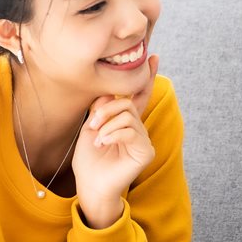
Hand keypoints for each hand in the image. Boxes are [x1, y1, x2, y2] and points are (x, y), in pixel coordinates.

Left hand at [72, 54, 159, 226]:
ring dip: (106, 124)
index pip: (138, 96)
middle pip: (127, 102)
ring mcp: (143, 140)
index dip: (146, 77)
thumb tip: (110, 93)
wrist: (89, 184)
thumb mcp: (91, 128)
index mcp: (125, 122)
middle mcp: (137, 129)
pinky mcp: (145, 151)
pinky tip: (104, 145)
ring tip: (98, 139)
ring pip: (127, 115)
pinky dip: (112, 134)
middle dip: (106, 109)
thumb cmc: (89, 160)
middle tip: (92, 123)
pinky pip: (130, 130)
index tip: (152, 58)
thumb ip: (102, 109)